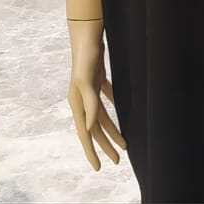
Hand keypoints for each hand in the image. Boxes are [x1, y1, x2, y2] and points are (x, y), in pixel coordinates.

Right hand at [67, 18, 124, 169]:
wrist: (87, 35)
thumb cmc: (86, 57)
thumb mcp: (87, 81)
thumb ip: (90, 103)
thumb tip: (90, 126)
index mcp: (78, 103)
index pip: (86, 133)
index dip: (92, 151)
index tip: (99, 167)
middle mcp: (82, 99)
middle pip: (95, 129)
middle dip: (105, 145)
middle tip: (117, 161)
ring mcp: (89, 90)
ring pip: (101, 117)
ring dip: (112, 130)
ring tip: (124, 144)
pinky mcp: (97, 80)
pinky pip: (106, 99)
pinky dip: (113, 108)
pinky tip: (122, 112)